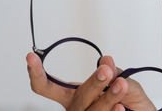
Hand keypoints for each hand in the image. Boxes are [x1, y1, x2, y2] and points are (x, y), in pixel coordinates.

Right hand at [26, 52, 156, 110]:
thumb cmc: (131, 102)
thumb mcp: (126, 83)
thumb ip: (116, 73)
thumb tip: (107, 60)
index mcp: (75, 95)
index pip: (48, 86)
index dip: (37, 73)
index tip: (30, 56)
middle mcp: (77, 108)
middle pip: (77, 97)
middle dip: (92, 83)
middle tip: (107, 71)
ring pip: (92, 110)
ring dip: (108, 97)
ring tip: (123, 85)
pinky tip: (121, 108)